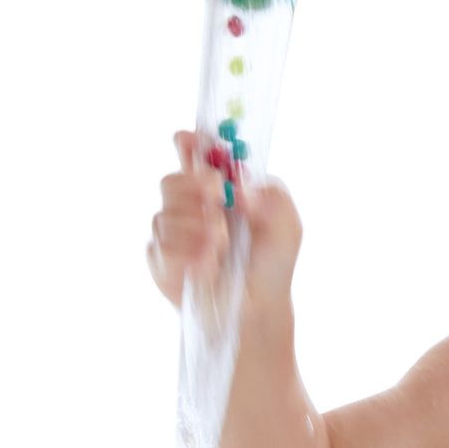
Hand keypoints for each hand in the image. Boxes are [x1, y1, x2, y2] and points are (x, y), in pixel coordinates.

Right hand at [147, 130, 301, 308]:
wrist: (259, 308)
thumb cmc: (272, 264)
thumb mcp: (287, 227)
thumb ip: (272, 197)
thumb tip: (240, 187)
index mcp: (220, 189)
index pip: (194, 155)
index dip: (189, 144)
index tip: (189, 139)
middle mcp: (191, 206)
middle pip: (171, 180)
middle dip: (194, 186)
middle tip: (218, 197)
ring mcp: (172, 234)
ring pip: (164, 216)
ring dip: (198, 230)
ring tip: (223, 247)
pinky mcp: (160, 261)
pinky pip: (161, 248)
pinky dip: (188, 255)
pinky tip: (208, 266)